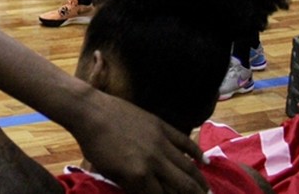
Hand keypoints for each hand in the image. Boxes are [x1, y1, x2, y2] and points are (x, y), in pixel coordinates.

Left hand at [78, 89, 208, 193]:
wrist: (90, 112)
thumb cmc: (94, 145)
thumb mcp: (109, 173)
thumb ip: (130, 185)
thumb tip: (146, 191)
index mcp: (138, 176)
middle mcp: (154, 162)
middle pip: (181, 186)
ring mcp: (160, 143)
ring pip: (187, 167)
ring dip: (199, 181)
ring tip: (207, 191)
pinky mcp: (161, 126)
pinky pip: (185, 141)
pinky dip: (197, 152)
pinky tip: (205, 162)